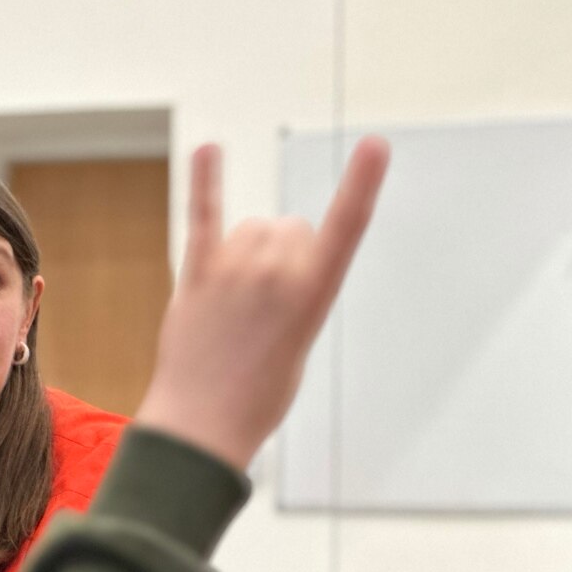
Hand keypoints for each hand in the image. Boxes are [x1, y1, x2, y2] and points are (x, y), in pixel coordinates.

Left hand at [134, 137, 389, 469]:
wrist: (203, 426)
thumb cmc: (257, 395)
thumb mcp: (299, 343)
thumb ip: (294, 289)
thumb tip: (270, 249)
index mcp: (314, 295)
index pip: (347, 227)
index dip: (363, 183)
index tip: (376, 145)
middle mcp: (277, 273)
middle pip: (291, 227)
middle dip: (285, 253)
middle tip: (267, 306)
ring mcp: (233, 270)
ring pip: (253, 229)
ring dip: (249, 251)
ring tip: (236, 303)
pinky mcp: (196, 274)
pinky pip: (203, 216)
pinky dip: (205, 181)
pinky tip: (209, 149)